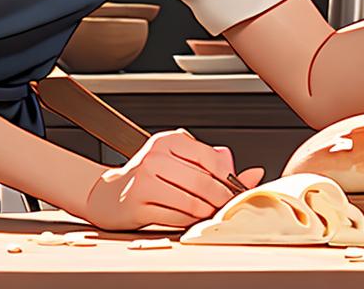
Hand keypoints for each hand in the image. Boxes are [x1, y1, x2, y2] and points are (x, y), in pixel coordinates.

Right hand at [81, 128, 264, 230]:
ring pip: (192, 202)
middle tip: (227, 206)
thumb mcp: (178, 162)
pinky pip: (176, 217)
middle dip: (221, 198)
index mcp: (167, 141)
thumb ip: (214, 166)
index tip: (235, 189)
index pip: (210, 158)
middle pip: (203, 183)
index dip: (228, 177)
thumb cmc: (148, 177)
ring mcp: (145, 181)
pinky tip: (192, 219)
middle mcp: (155, 157)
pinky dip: (191, 221)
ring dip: (207, 212)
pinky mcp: (139, 204)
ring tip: (210, 213)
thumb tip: (253, 173)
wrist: (109, 194)